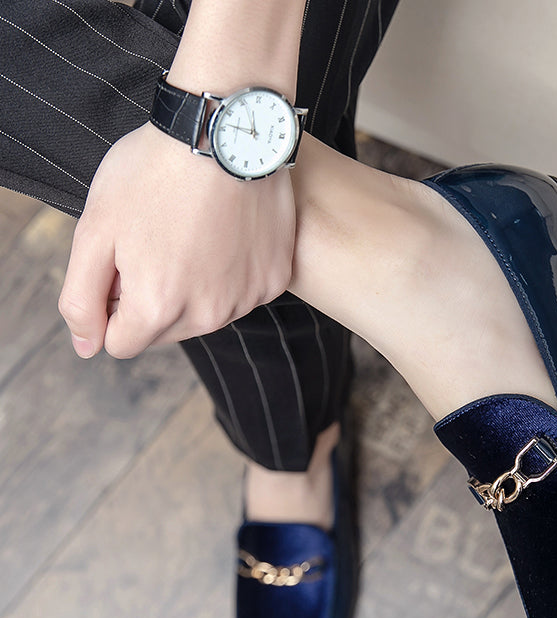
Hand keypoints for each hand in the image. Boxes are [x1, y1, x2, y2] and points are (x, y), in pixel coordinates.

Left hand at [59, 123, 295, 358]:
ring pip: (205, 315)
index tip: (123, 262)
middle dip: (152, 298)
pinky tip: (226, 233)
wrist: (225, 131)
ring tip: (193, 232)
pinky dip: (231, 272)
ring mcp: (246, 298)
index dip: (112, 302)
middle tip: (157, 240)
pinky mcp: (273, 280)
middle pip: (164, 332)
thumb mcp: (94, 230)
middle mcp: (207, 315)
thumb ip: (81, 298)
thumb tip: (88, 346)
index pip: (120, 342)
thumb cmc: (155, 172)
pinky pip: (242, 293)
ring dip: (193, 287)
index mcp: (157, 307)